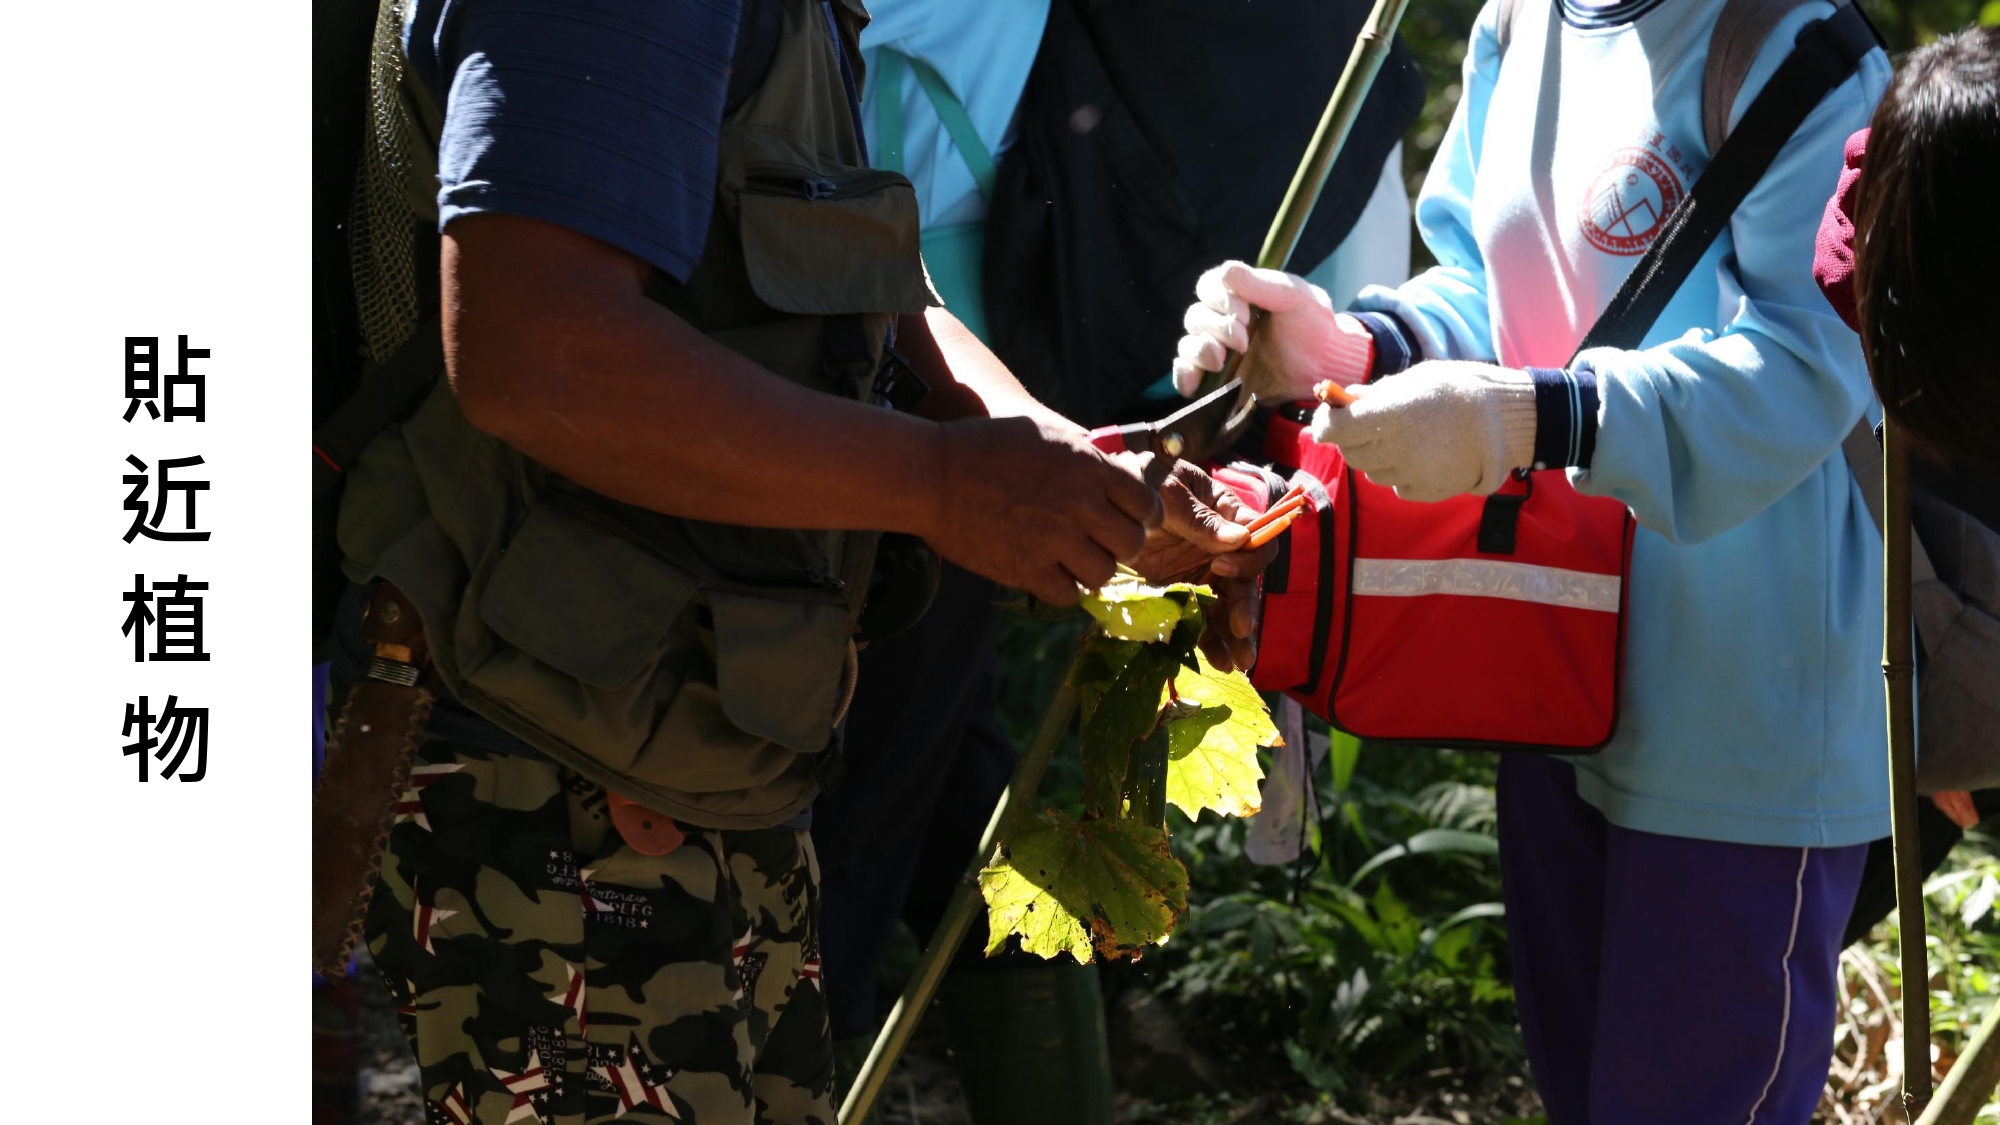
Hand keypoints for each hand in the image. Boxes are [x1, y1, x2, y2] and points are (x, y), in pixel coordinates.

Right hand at [924, 416, 1162, 605]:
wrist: (934, 475)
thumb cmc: (985, 447)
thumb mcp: (1046, 434)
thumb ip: (1088, 456)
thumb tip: (1119, 472)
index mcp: (1089, 468)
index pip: (1146, 503)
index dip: (1144, 516)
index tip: (1132, 520)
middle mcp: (1080, 506)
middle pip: (1131, 544)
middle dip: (1121, 546)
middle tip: (1102, 543)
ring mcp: (1055, 540)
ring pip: (1103, 573)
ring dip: (1091, 569)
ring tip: (1072, 559)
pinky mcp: (1027, 569)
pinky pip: (1067, 595)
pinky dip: (1063, 589)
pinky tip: (1049, 574)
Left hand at [1129, 461, 1279, 672]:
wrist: (1102, 500)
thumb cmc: (1139, 481)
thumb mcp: (1166, 492)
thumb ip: (1199, 517)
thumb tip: (1239, 538)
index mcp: (1227, 515)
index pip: (1256, 541)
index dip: (1248, 558)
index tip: (1221, 566)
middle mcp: (1223, 548)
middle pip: (1245, 582)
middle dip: (1245, 607)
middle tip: (1240, 629)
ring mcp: (1203, 573)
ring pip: (1227, 607)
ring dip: (1234, 635)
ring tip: (1237, 663)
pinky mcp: (1182, 594)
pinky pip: (1201, 619)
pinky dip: (1209, 640)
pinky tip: (1218, 661)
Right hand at [1172, 261, 1375, 401]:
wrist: (1324, 367)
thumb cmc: (1312, 325)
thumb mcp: (1293, 296)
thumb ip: (1260, 284)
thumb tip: (1225, 272)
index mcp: (1238, 295)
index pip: (1207, 288)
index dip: (1217, 299)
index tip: (1245, 314)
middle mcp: (1222, 321)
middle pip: (1196, 317)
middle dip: (1217, 328)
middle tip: (1244, 342)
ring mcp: (1217, 351)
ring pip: (1188, 345)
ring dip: (1200, 350)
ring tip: (1222, 362)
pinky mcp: (1215, 380)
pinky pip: (1185, 374)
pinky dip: (1184, 376)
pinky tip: (1196, 383)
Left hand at [1311, 360, 1536, 502]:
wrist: (1508, 420)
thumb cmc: (1461, 389)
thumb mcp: (1416, 379)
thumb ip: (1377, 394)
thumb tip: (1346, 399)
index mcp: (1387, 416)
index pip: (1333, 429)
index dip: (1325, 423)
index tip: (1328, 416)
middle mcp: (1392, 450)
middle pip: (1350, 452)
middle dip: (1353, 438)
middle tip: (1372, 423)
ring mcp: (1408, 475)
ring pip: (1372, 471)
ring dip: (1378, 455)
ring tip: (1408, 437)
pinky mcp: (1424, 492)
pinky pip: (1397, 485)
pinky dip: (1401, 473)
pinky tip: (1424, 455)